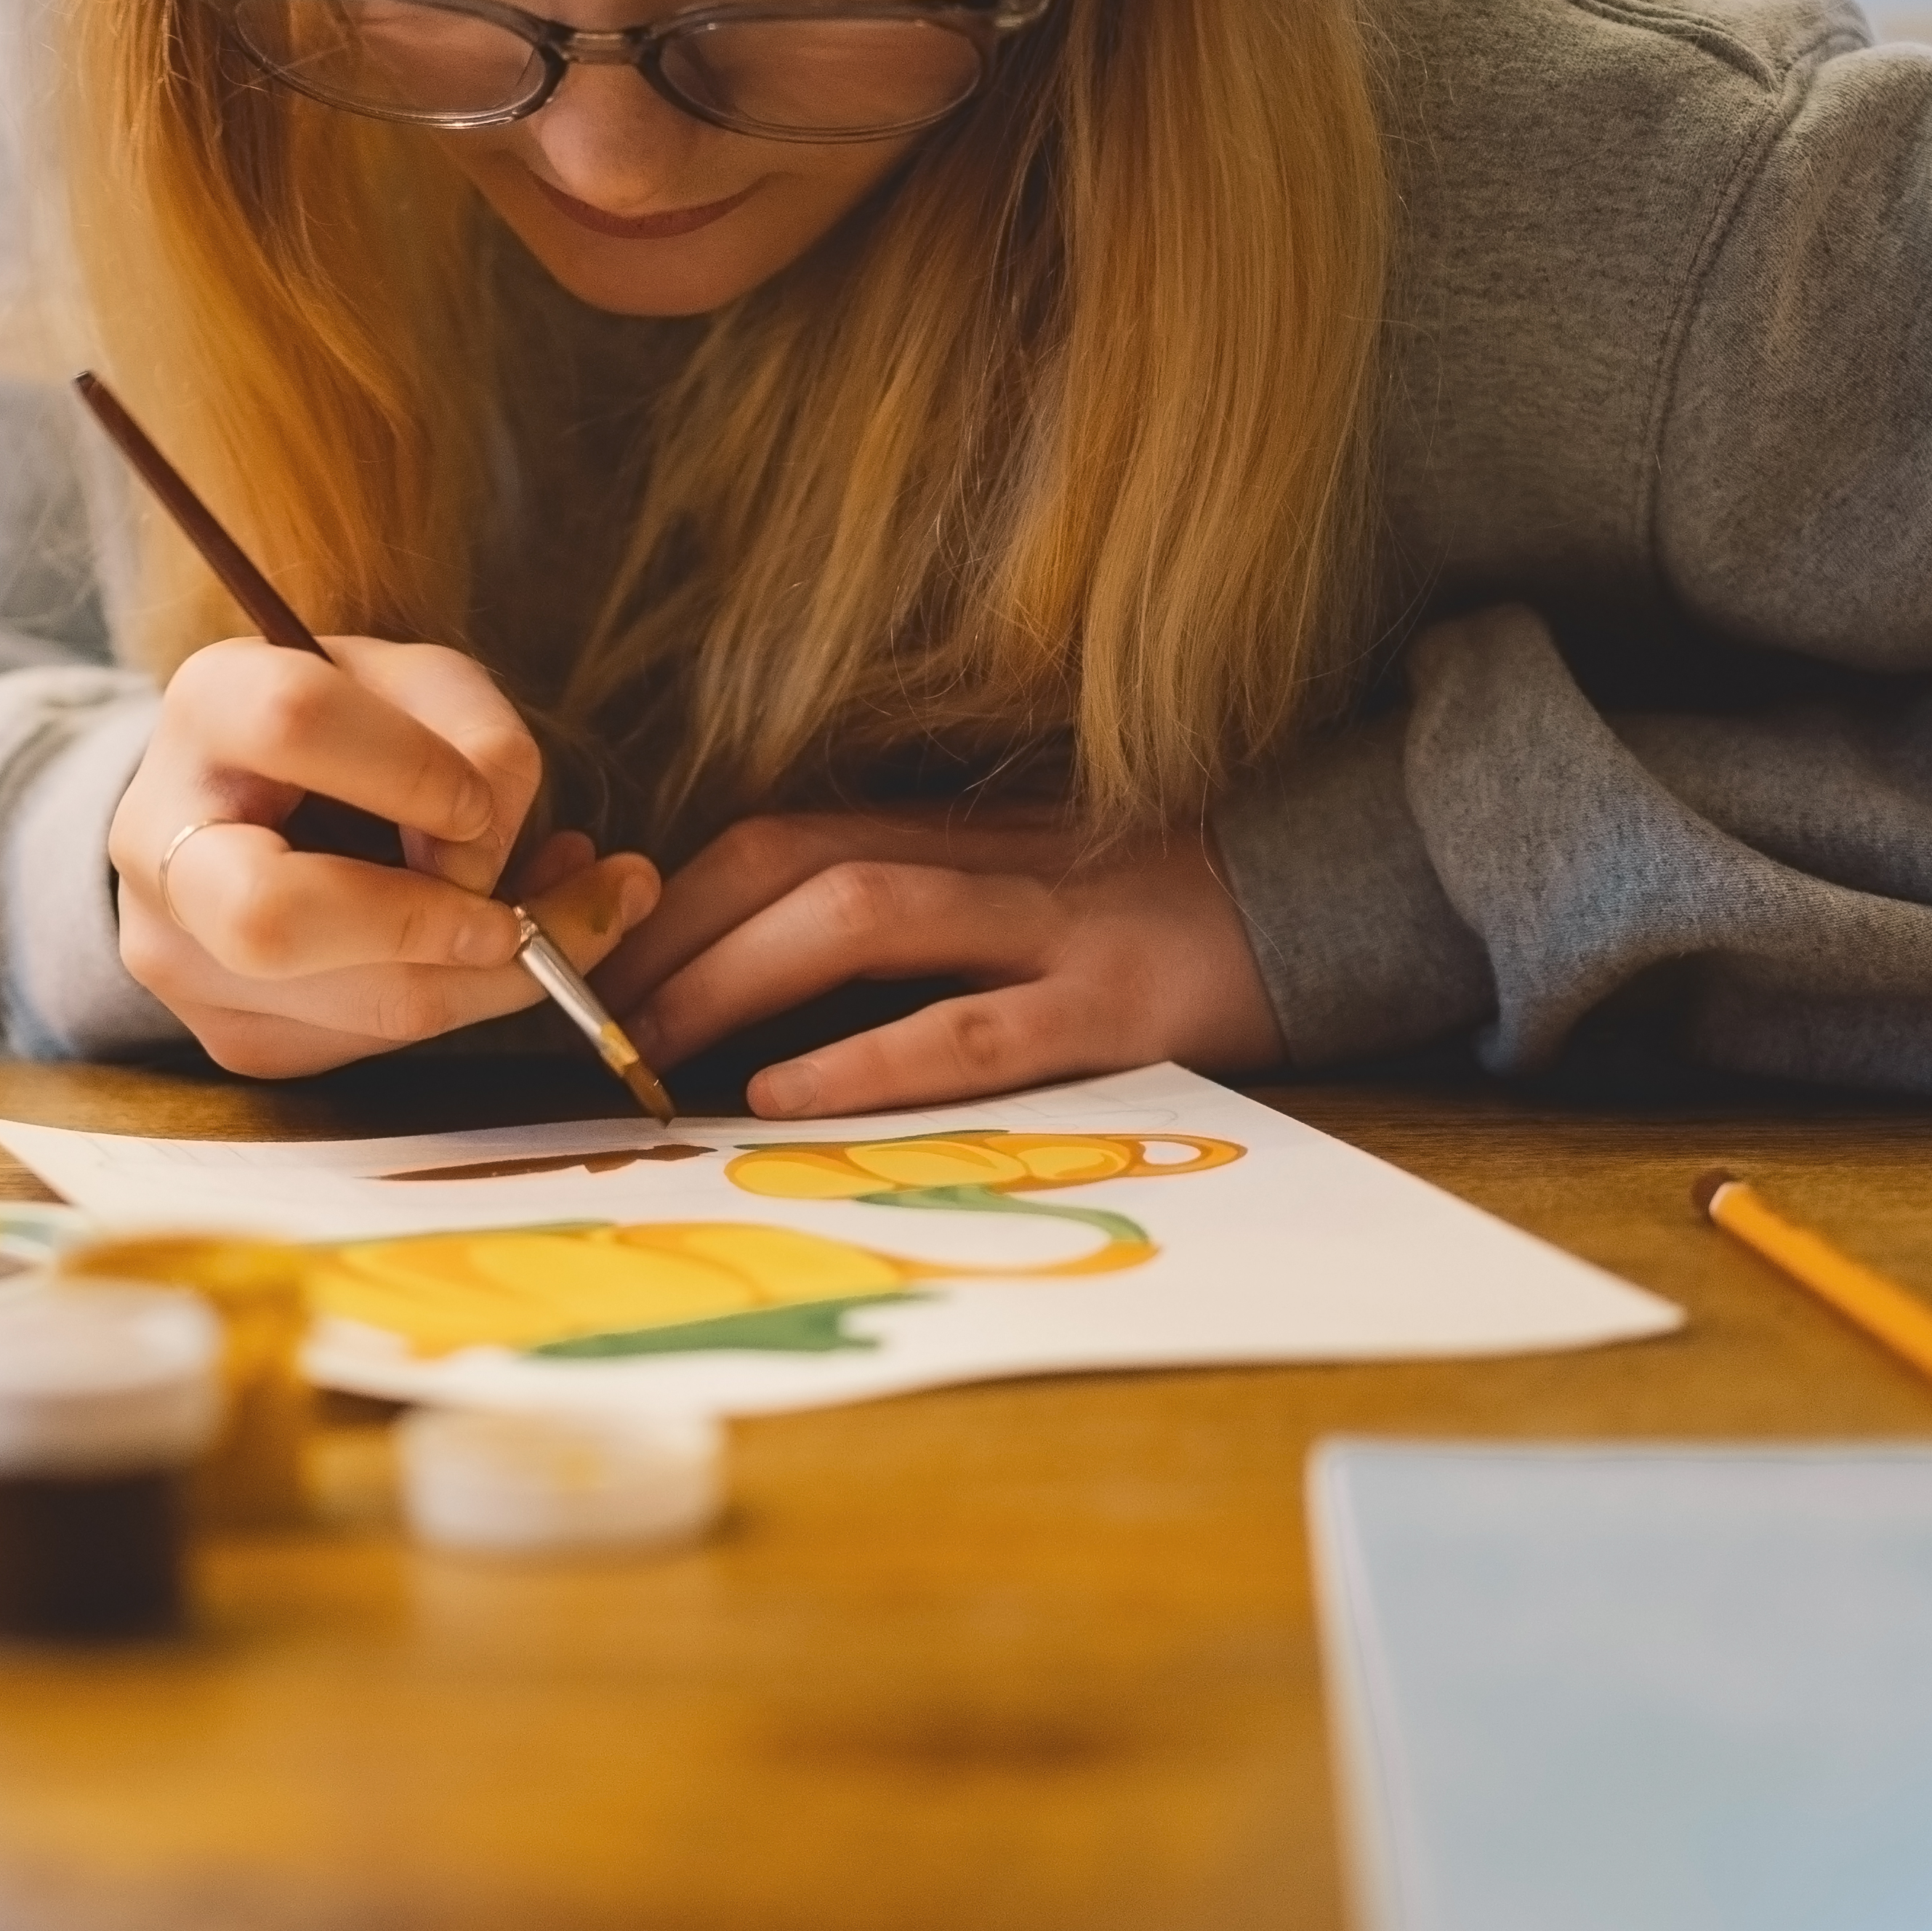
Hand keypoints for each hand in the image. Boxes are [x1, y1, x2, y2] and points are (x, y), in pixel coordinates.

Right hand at [110, 634, 659, 1078]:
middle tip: (510, 918)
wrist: (264, 804)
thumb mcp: (425, 686)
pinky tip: (482, 953)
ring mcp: (182, 954)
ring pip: (358, 1006)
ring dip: (485, 976)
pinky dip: (459, 1000)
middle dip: (423, 924)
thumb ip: (477, 736)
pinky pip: (377, 1043)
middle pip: (269, 918)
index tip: (477, 804)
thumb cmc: (359, 733)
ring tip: (550, 923)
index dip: (413, 770)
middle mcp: (158, 840)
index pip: (294, 723)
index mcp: (208, 708)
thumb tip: (480, 859)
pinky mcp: (235, 1034)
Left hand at [598, 810, 1280, 1116]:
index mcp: (960, 836)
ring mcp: (1055, 930)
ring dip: (735, 981)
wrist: (1345, 897)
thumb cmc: (1160, 915)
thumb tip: (757, 983)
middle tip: (585, 1021)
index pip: (779, 835)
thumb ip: (914, 911)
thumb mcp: (1024, 891)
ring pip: (863, 918)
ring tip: (650, 1051)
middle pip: (793, 860)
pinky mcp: (1119, 1009)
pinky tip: (784, 1095)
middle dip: (673, 935)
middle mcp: (992, 864)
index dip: (672, 892)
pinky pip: (972, 1031)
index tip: (593, 962)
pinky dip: (867, 1060)